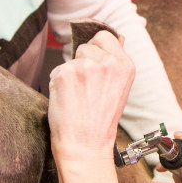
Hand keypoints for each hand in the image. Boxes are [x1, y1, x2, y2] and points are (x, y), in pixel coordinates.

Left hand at [48, 31, 134, 161]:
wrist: (86, 146)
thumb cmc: (100, 122)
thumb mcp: (119, 88)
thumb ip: (116, 62)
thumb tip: (120, 37)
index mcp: (125, 65)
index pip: (105, 37)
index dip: (96, 50)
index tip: (95, 67)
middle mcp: (107, 63)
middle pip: (85, 46)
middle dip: (82, 63)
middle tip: (88, 90)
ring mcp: (85, 67)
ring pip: (69, 60)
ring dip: (69, 75)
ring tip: (78, 97)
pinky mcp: (65, 74)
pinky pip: (56, 71)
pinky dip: (58, 84)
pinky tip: (68, 100)